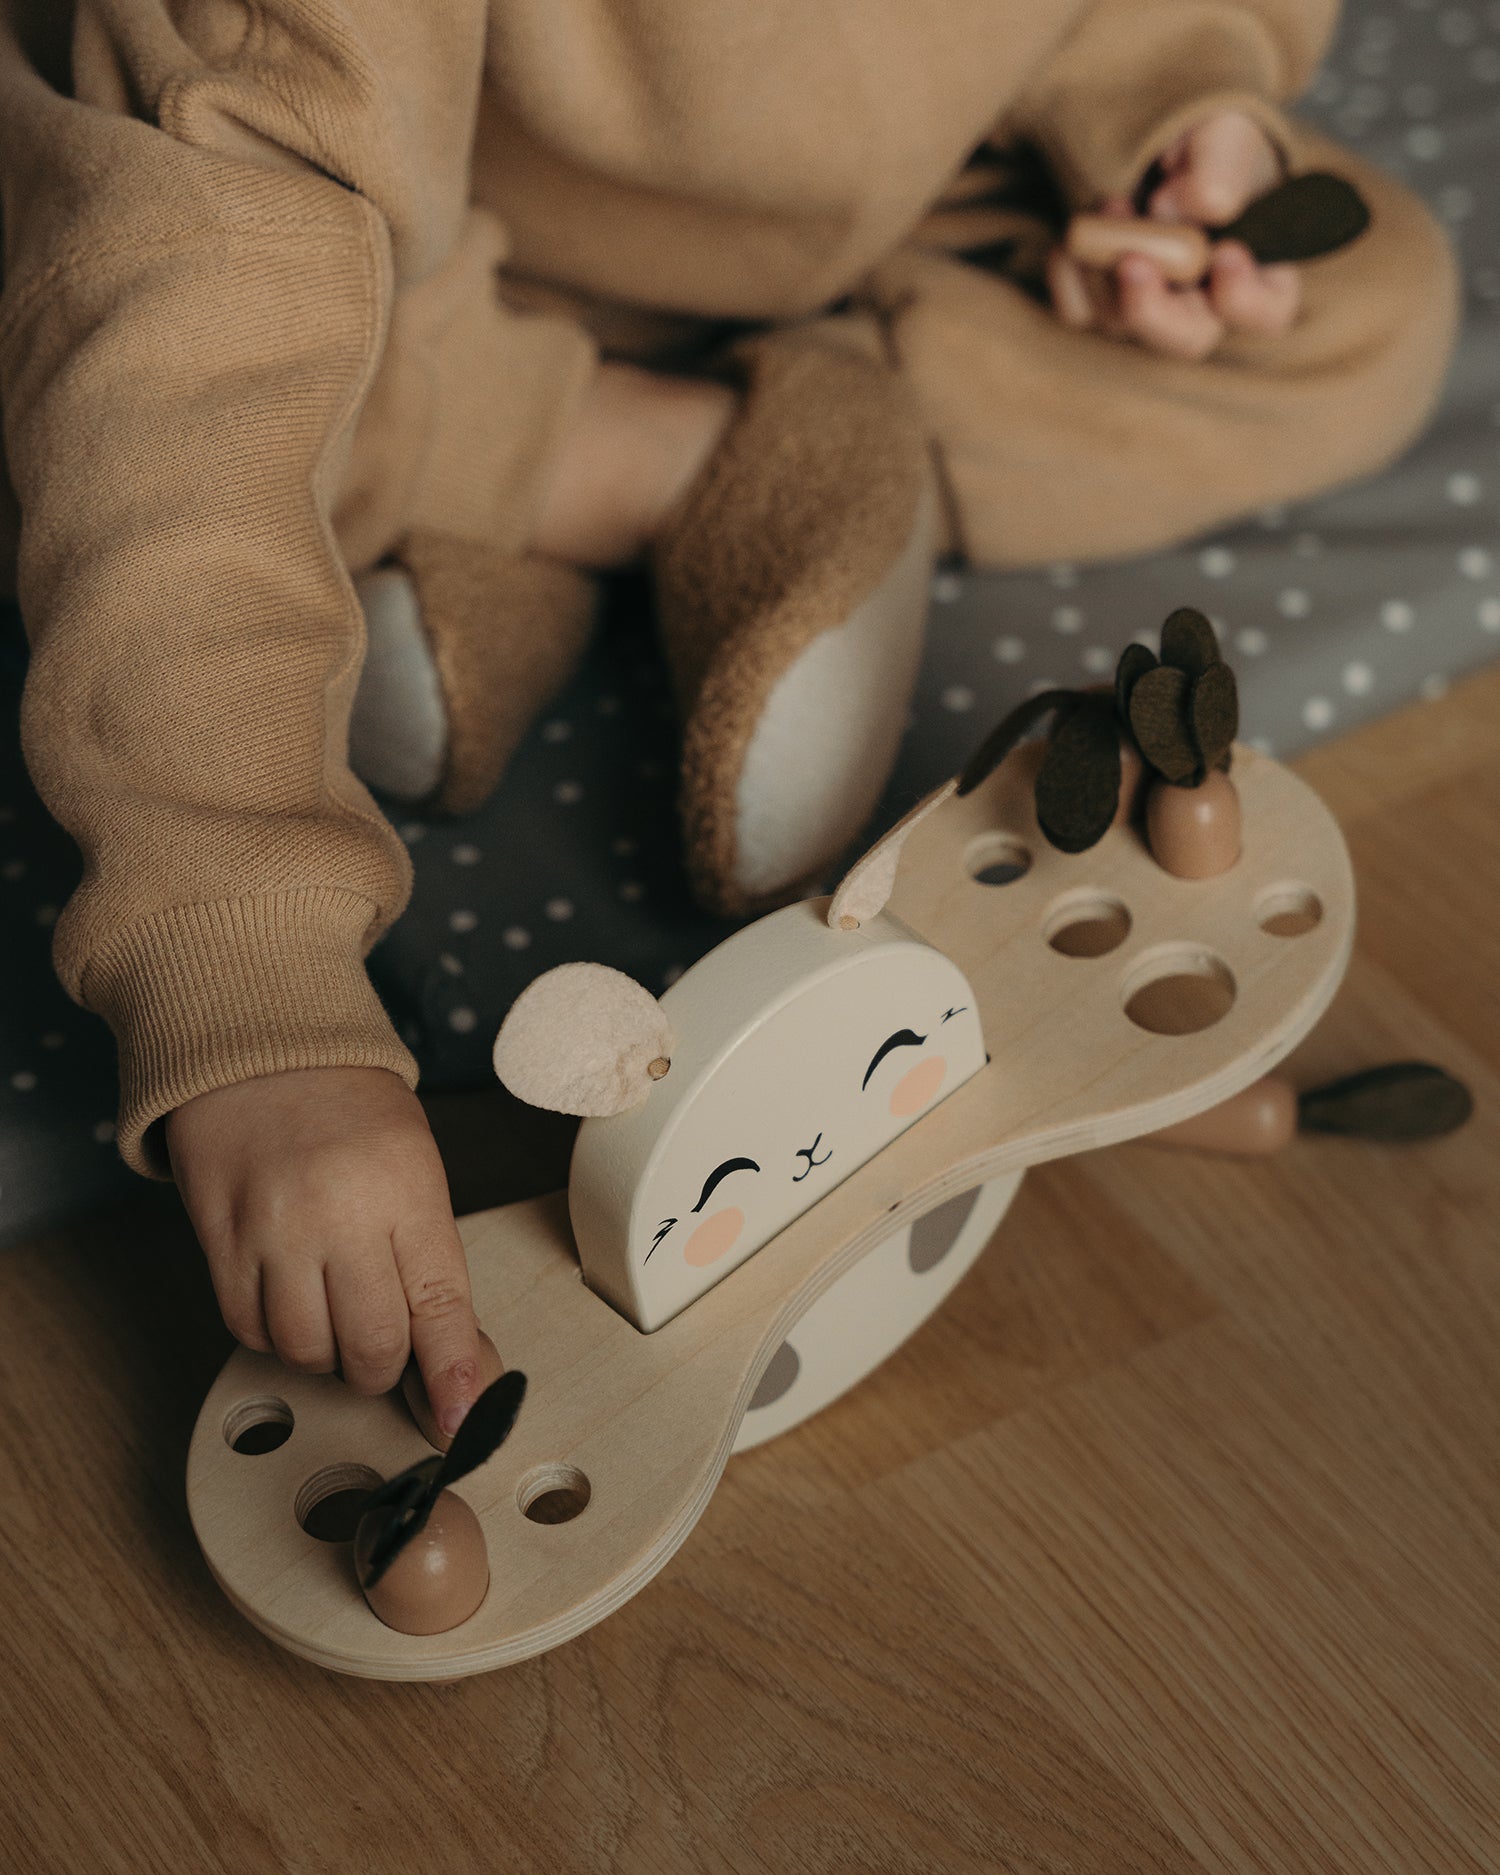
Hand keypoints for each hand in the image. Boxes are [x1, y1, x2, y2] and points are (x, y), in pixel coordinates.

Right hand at [167, 1066, 483, 1437]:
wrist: (261, 1049)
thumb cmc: (351, 1110)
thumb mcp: (416, 1169)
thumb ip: (432, 1263)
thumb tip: (461, 1362)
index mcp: (406, 1189)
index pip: (438, 1304)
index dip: (452, 1374)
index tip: (458, 1420)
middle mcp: (339, 1212)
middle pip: (369, 1344)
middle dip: (382, 1367)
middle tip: (384, 1346)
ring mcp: (272, 1229)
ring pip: (304, 1348)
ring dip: (326, 1353)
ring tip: (333, 1312)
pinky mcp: (218, 1239)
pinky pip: (247, 1327)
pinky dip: (273, 1334)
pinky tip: (288, 1299)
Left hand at [1048, 110, 1301, 360]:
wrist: (1151, 140)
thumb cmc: (1206, 141)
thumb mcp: (1225, 134)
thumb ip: (1219, 169)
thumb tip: (1182, 209)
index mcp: (1259, 270)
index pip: (1266, 311)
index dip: (1245, 297)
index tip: (1225, 254)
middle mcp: (1205, 305)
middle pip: (1189, 340)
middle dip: (1155, 307)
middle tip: (1132, 263)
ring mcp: (1150, 312)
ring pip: (1124, 324)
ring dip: (1108, 266)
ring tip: (1112, 202)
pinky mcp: (1100, 307)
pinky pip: (1078, 312)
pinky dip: (1070, 275)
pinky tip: (1074, 237)